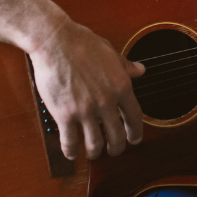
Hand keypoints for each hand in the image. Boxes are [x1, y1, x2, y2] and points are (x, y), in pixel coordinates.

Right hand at [28, 16, 144, 160]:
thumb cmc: (83, 44)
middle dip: (117, 148)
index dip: (136, 132)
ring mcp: (86, 110)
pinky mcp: (65, 115)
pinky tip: (71, 153)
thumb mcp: (111, 53)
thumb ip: (126, 66)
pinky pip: (70, 141)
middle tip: (114, 151)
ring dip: (95, 152)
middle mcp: (107, 102)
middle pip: (117, 135)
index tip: (135, 139)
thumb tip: (140, 70)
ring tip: (94, 153)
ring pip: (95, 143)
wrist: (56, 42)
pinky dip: (71, 151)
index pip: (135, 117)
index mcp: (122, 86)